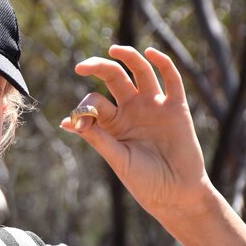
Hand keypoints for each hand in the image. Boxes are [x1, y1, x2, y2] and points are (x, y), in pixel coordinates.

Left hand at [62, 45, 209, 216]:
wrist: (175, 195)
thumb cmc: (144, 181)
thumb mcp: (116, 158)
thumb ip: (97, 137)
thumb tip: (68, 121)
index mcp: (113, 122)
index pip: (95, 101)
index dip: (85, 108)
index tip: (78, 124)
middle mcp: (132, 109)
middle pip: (114, 78)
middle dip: (98, 67)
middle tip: (81, 66)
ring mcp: (154, 106)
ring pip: (140, 72)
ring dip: (128, 57)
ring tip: (114, 50)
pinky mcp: (177, 108)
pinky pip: (171, 80)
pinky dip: (163, 63)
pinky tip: (151, 53)